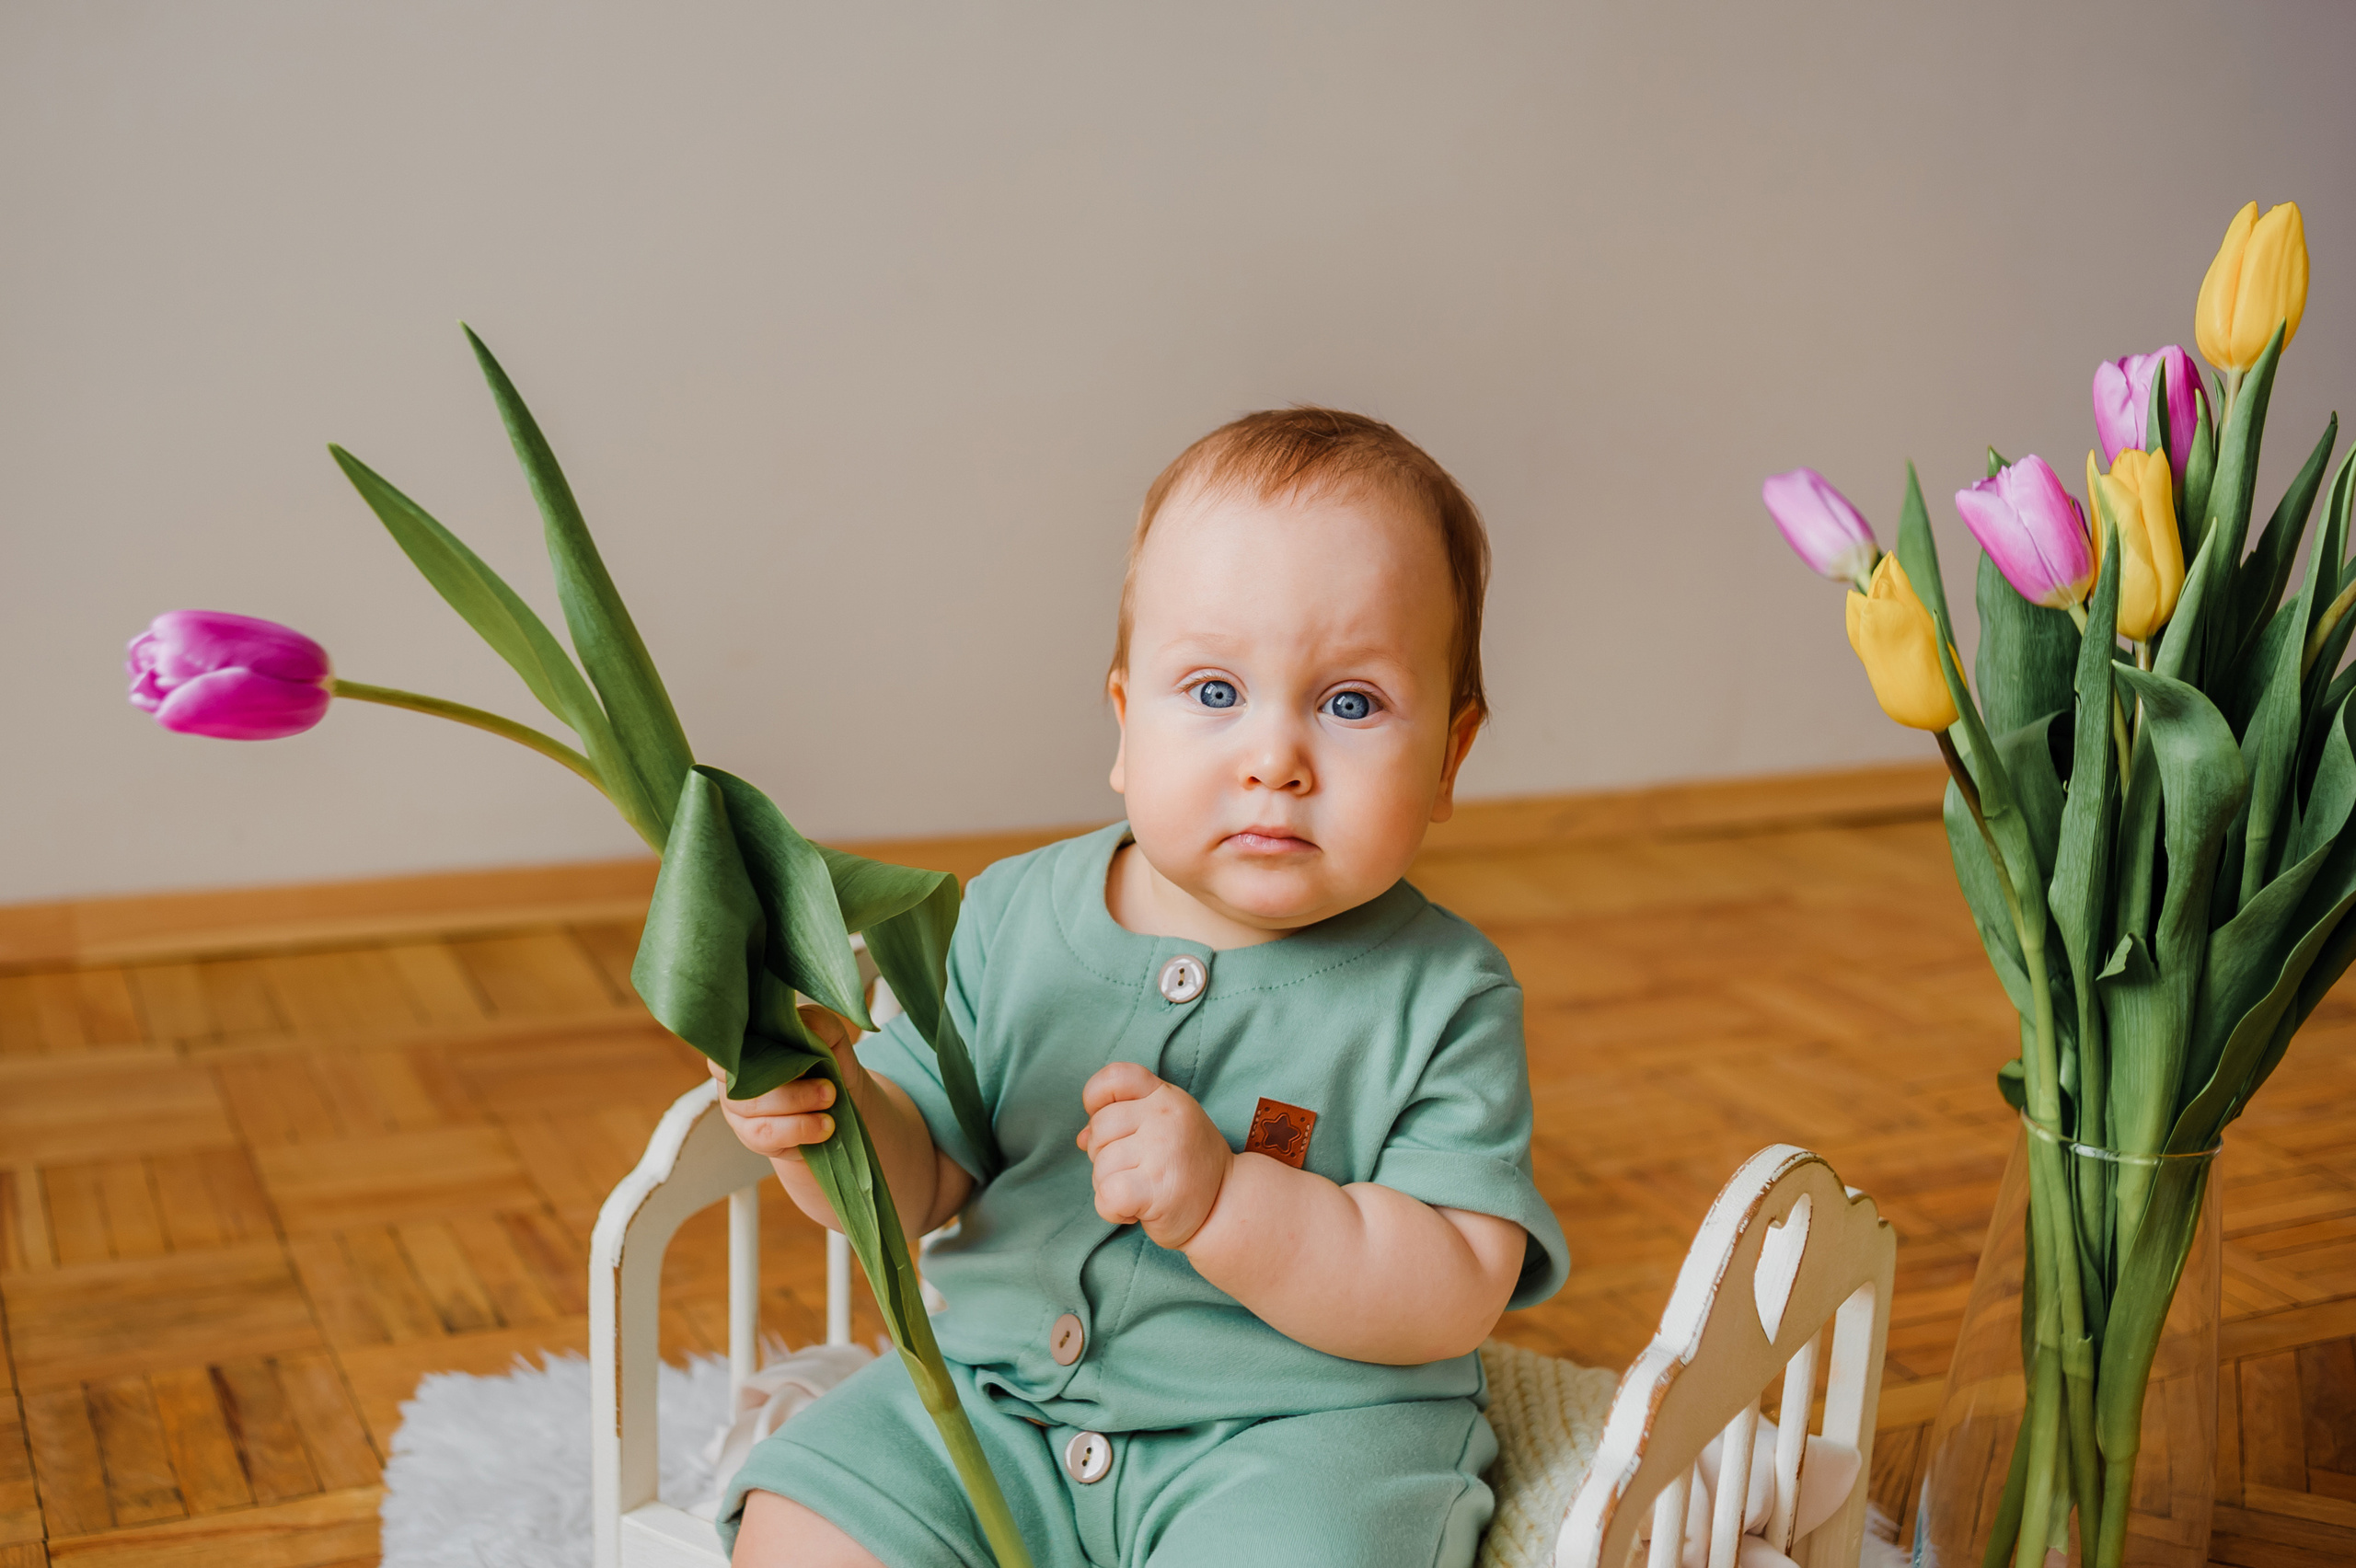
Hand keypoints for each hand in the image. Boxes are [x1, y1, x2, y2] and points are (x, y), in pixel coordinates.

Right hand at [708, 1004, 859, 1161]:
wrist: (844, 1105)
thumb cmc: (829, 1062)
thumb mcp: (830, 1034)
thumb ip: (816, 1022)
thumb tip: (803, 1027)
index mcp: (745, 1041)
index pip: (726, 1040)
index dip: (748, 1046)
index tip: (788, 1052)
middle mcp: (733, 1073)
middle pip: (742, 1077)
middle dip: (789, 1085)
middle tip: (829, 1089)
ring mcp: (737, 1105)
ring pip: (752, 1107)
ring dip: (795, 1106)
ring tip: (830, 1103)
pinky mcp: (749, 1135)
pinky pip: (764, 1135)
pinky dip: (798, 1130)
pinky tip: (824, 1127)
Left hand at [1076, 1062, 1233, 1248]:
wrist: (1226, 1205)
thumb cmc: (1187, 1164)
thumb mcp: (1163, 1126)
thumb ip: (1124, 1121)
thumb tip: (1081, 1137)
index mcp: (1165, 1096)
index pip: (1115, 1077)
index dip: (1096, 1098)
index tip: (1107, 1123)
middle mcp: (1164, 1116)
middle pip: (1098, 1128)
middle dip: (1103, 1154)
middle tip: (1134, 1170)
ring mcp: (1161, 1150)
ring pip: (1100, 1166)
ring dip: (1110, 1186)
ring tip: (1141, 1190)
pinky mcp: (1156, 1188)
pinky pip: (1106, 1196)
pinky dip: (1111, 1211)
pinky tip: (1134, 1210)